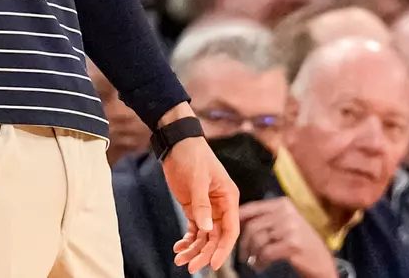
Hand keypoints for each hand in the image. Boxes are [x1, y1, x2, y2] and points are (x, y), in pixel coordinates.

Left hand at [165, 131, 239, 272]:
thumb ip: (201, 204)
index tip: (213, 264)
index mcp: (229, 198)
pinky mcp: (193, 207)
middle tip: (190, 267)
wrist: (177, 142)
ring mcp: (207, 208)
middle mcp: (220, 207)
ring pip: (204, 237)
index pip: (230, 230)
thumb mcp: (198, 178)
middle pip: (216, 238)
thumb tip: (206, 228)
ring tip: (179, 259)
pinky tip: (178, 247)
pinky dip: (187, 240)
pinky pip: (193, 230)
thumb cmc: (192, 155)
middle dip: (204, 253)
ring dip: (193, 249)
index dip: (223, 249)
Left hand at [238, 198, 336, 277]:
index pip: (253, 208)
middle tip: (243, 253)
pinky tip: (260, 265)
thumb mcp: (286, 222)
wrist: (322, 261)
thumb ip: (267, 218)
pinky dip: (260, 261)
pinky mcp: (292, 244)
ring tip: (252, 260)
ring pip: (258, 239)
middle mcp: (286, 212)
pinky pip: (266, 252)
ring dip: (252, 253)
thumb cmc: (301, 242)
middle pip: (253, 225)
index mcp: (283, 204)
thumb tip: (240, 218)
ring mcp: (290, 227)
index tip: (232, 229)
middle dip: (244, 242)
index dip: (239, 219)